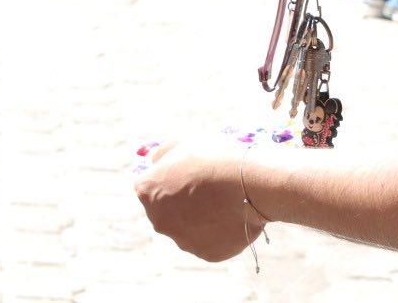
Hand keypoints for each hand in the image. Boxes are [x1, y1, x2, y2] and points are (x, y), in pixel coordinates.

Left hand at [135, 139, 266, 262]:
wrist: (251, 183)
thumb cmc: (216, 156)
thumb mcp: (184, 142)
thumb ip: (162, 153)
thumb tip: (153, 163)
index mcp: (146, 191)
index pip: (148, 186)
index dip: (168, 178)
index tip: (186, 173)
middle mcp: (158, 220)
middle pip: (165, 211)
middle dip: (180, 201)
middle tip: (205, 187)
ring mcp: (182, 240)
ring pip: (187, 228)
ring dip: (198, 218)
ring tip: (222, 200)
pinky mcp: (206, 254)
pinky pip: (209, 241)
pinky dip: (217, 231)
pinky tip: (230, 216)